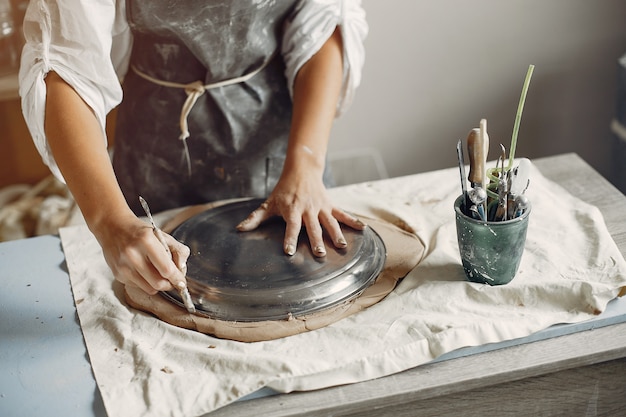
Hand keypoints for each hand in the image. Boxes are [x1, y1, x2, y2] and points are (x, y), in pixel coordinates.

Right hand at [92, 214, 190, 294]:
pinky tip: (144, 270)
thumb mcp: (163, 235)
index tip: (182, 282)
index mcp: (146, 241)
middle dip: (170, 284)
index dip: (177, 278)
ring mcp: (123, 266)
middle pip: (158, 283)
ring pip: (149, 288)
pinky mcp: (118, 274)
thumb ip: (178, 250)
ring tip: (160, 274)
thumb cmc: (140, 232)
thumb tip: (181, 269)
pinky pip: (139, 286)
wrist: (112, 227)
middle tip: (173, 279)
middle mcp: (132, 254)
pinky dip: (146, 282)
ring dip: (159, 285)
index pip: (166, 269)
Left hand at [236, 169, 365, 256]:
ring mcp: (320, 207)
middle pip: (312, 227)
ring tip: (341, 247)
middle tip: (319, 254)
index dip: (290, 239)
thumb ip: (255, 218)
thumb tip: (239, 229)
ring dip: (335, 234)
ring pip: (329, 222)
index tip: (289, 251)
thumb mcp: (268, 203)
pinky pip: (342, 214)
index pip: (291, 226)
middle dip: (316, 240)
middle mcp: (307, 209)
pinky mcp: (330, 205)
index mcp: (292, 210)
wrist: (301, 170)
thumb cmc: (283, 190)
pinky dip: (352, 221)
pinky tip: (362, 229)